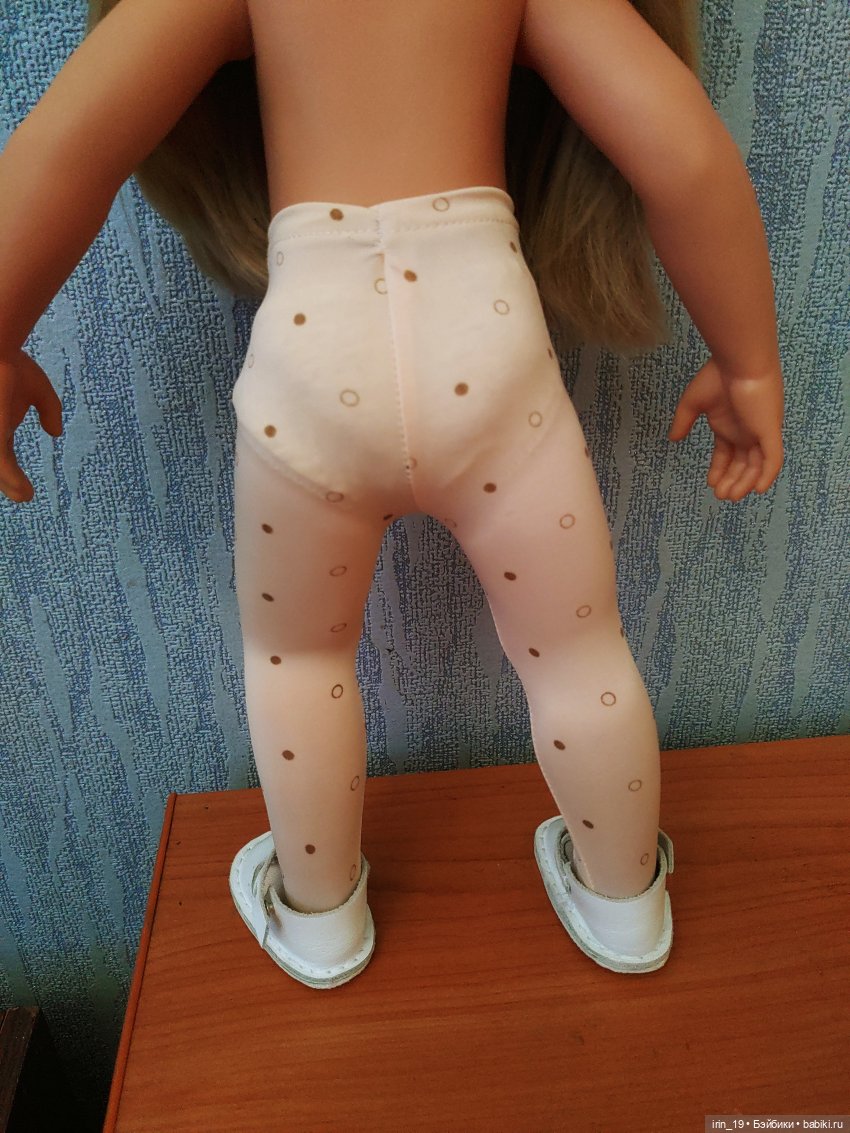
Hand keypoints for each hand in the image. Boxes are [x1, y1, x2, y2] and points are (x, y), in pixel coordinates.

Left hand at [0, 350, 62, 502]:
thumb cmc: (11, 361)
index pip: (2, 455)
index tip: (25, 490)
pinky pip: (1, 467)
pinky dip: (12, 482)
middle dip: (6, 481)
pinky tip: (25, 494)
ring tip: (23, 496)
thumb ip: (50, 411)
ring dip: (8, 484)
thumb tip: (55, 432)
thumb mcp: (37, 390)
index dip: (10, 473)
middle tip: (22, 495)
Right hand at [667, 357, 783, 500]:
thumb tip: (673, 439)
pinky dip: (767, 475)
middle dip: (732, 481)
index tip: (711, 484)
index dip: (720, 470)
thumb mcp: (693, 403)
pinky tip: (757, 490)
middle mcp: (746, 432)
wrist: (739, 361)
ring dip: (745, 483)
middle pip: (742, 464)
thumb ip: (683, 422)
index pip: (727, 454)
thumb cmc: (717, 376)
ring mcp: (759, 432)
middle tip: (721, 496)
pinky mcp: (770, 431)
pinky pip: (773, 459)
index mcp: (730, 425)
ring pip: (757, 466)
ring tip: (731, 496)